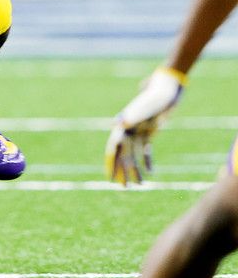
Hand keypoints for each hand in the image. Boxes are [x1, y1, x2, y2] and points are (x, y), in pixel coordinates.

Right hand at [105, 68, 186, 184]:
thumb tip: (117, 123)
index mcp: (123, 125)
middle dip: (122, 171)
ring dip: (135, 169)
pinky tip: (151, 172)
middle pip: (123, 155)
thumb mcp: (146, 107)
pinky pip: (145, 149)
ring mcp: (138, 131)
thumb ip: (132, 115)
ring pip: (134, 154)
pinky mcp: (148, 131)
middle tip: (123, 188)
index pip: (113, 148)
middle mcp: (128, 129)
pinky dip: (147, 160)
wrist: (167, 89)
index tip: (110, 178)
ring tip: (140, 185)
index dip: (111, 163)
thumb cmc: (155, 97)